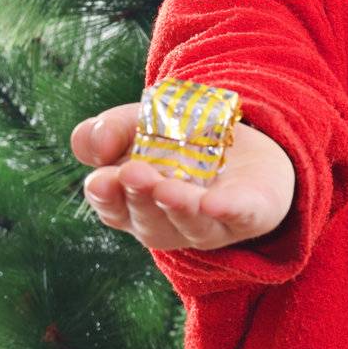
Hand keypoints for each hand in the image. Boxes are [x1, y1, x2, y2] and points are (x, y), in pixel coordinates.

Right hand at [70, 101, 295, 252]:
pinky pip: (240, 216)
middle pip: (150, 220)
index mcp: (135, 205)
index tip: (100, 180)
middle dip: (140, 197)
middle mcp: (170, 222)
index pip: (114, 208)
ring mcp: (211, 223)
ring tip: (166, 189)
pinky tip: (215, 203)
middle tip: (133, 172)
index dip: (106, 197)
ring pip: (192, 225)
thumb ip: (109, 130)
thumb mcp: (138, 123)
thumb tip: (95, 144)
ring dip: (178, 208)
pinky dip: (228, 210)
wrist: (242, 137)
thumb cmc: (177, 139)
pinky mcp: (252, 213)